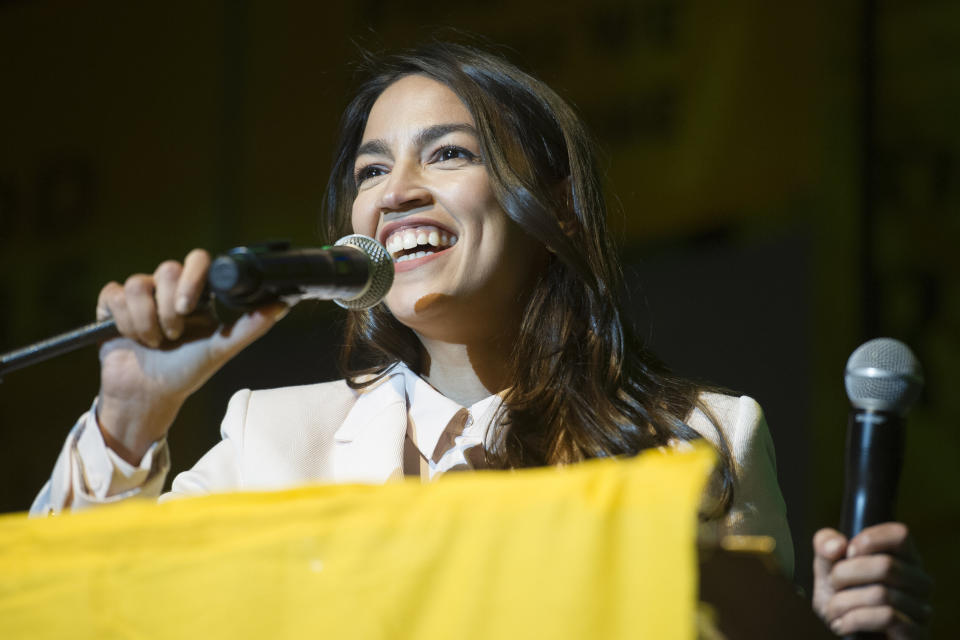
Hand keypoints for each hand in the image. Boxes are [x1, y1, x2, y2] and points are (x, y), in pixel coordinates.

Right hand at [95, 249, 287, 462]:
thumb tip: (284, 304)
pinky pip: (114, 294)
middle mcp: (168, 289)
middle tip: (175, 334)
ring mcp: (140, 295)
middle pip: (167, 270)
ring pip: (137, 284)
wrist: (149, 395)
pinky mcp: (113, 304)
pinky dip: (124, 321)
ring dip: (146, 320)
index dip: (193, 277)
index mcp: (198, 293)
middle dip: (170, 309)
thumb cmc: (187, 371)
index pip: (197, 260)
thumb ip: (251, 326)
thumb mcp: (221, 349)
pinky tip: (132, 338)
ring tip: (155, 342)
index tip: (191, 306)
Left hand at [812, 523, 931, 637]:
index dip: (869, 540)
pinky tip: (842, 624)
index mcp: (903, 558)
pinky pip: (887, 618)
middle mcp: (919, 581)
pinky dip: (854, 620)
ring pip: (882, 594)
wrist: (850, 635)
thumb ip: (826, 547)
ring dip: (844, 602)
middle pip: (886, 566)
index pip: (900, 534)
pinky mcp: (917, 633)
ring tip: (833, 609)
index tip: (848, 552)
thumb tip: (837, 545)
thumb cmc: (843, 597)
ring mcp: (922, 609)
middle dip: (845, 574)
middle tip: (833, 585)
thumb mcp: (827, 569)